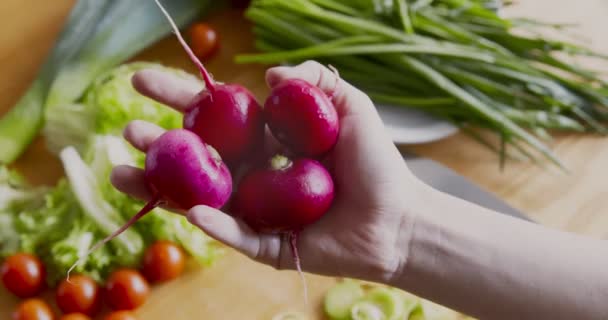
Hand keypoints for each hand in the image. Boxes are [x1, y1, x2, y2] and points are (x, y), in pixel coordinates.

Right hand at [111, 61, 426, 282]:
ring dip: (161, 188)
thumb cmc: (376, 164)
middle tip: (127, 131)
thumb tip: (269, 75)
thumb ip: (315, 79)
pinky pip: (235, 235)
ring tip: (122, 172)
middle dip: (158, 144)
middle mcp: (253, 173)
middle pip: (196, 158)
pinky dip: (213, 224)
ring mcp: (255, 210)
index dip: (179, 97)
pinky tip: (189, 209)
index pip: (214, 115)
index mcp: (266, 140)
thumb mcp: (351, 106)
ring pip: (200, 198)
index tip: (141, 80)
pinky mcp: (267, 245)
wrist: (399, 218)